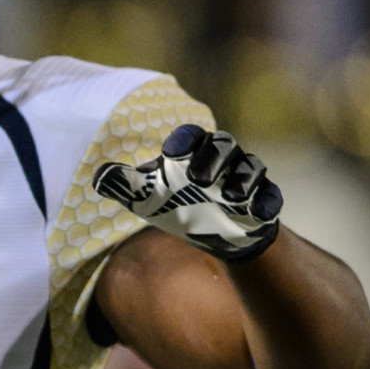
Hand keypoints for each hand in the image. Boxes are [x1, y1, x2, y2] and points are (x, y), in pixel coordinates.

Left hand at [93, 124, 282, 264]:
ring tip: (232, 197)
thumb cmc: (176, 205)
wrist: (211, 232)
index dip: (184, 142)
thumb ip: (126, 186)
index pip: (190, 136)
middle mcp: (222, 158)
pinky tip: (260, 214)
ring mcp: (245, 178)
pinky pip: (271, 197)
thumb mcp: (147, 199)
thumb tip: (98, 176)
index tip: (172, 155)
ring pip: (251, 167)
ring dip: (243, 180)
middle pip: (224, 145)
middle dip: (213, 159)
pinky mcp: (262, 201)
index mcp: (192, 152)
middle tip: (198, 179)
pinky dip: (267, 203)